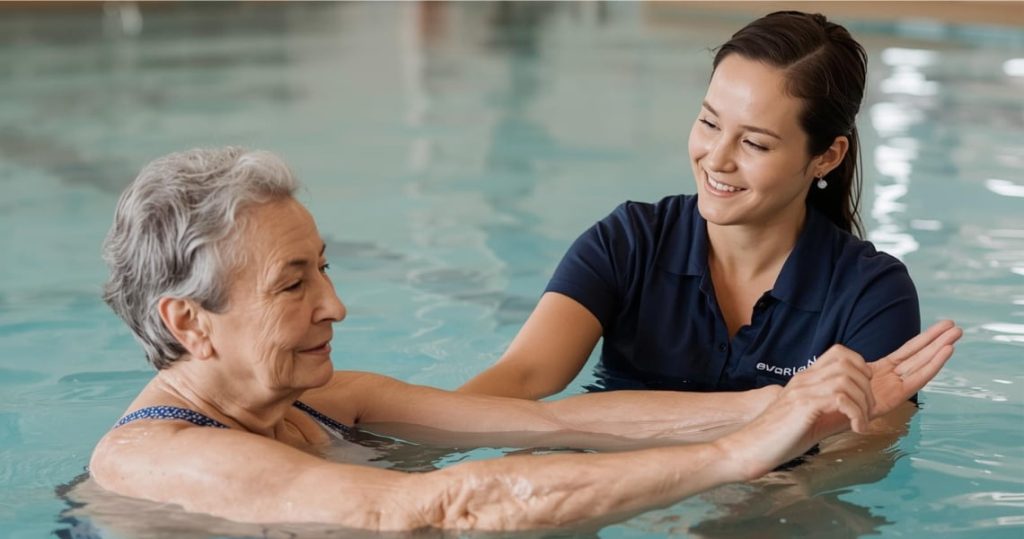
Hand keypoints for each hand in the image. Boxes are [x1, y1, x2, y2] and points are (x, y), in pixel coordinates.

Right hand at [716, 349, 878, 479]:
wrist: (750, 448)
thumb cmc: (778, 439)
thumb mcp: (811, 419)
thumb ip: (832, 411)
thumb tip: (861, 411)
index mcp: (805, 379)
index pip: (839, 352)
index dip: (860, 367)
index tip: (864, 392)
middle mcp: (804, 379)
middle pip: (848, 362)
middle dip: (867, 388)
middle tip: (867, 411)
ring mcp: (802, 390)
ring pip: (847, 379)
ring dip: (863, 403)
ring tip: (861, 423)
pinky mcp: (803, 405)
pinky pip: (840, 398)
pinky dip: (856, 414)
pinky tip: (856, 429)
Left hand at [809, 320, 960, 438]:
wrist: (808, 419)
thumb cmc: (818, 398)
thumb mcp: (835, 374)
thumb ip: (845, 365)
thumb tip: (842, 352)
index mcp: (879, 374)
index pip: (906, 353)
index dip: (923, 340)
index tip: (940, 326)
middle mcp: (889, 382)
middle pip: (918, 357)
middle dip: (936, 341)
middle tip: (956, 326)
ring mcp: (891, 391)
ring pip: (920, 366)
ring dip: (939, 350)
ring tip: (956, 334)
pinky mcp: (891, 400)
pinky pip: (915, 380)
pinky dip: (931, 365)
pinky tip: (945, 351)